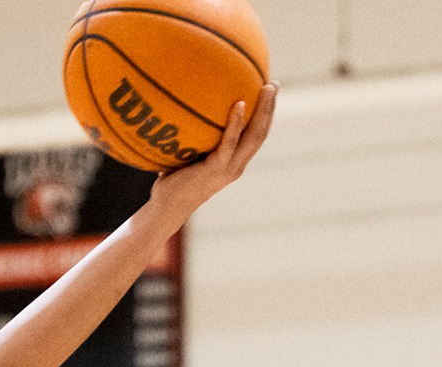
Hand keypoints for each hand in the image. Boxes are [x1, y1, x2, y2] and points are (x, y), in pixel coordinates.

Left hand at [148, 82, 277, 212]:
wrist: (166, 207)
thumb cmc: (172, 181)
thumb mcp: (187, 156)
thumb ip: (193, 137)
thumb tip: (183, 107)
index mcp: (234, 163)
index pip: (256, 137)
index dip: (265, 116)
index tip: (269, 93)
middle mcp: (236, 166)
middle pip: (261, 134)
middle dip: (270, 108)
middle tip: (274, 84)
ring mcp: (228, 169)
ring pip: (253, 136)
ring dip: (263, 111)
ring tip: (267, 88)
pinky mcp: (216, 169)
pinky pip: (229, 143)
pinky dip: (237, 123)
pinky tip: (240, 104)